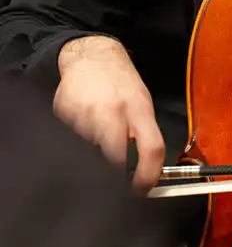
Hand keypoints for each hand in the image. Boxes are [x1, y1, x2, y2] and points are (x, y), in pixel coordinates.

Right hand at [55, 36, 164, 190]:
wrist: (93, 57)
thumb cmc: (121, 82)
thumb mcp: (141, 102)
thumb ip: (143, 133)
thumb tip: (144, 170)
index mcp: (139, 109)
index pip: (152, 149)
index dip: (148, 176)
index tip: (141, 190)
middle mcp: (114, 112)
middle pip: (114, 158)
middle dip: (113, 176)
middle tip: (112, 180)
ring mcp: (87, 115)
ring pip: (88, 154)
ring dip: (91, 157)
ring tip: (94, 141)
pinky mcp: (64, 117)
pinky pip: (69, 143)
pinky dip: (74, 145)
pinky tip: (80, 130)